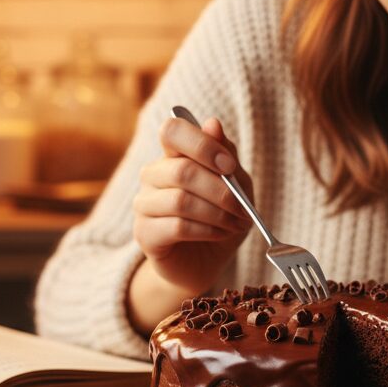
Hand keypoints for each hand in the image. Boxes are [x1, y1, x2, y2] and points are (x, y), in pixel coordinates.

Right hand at [132, 115, 254, 296]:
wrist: (205, 262)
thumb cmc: (220, 217)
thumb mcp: (236, 184)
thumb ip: (225, 155)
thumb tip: (212, 123)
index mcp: (173, 156)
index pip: (172, 130)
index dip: (202, 144)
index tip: (229, 166)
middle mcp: (152, 175)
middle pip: (182, 170)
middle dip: (221, 191)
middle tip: (243, 209)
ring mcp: (144, 204)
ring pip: (181, 200)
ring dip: (217, 214)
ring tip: (235, 224)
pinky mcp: (144, 234)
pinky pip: (177, 226)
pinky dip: (207, 230)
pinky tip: (220, 234)